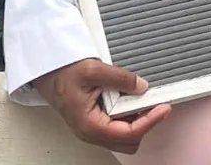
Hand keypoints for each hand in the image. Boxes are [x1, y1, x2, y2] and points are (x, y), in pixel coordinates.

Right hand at [33, 58, 171, 154]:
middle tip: (157, 104)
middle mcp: (91, 132)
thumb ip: (119, 78)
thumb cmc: (62, 72)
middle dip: (146, 124)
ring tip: (146, 100)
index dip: (150, 121)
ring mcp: (93, 129)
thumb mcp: (93, 69)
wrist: (47, 71)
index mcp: (90, 125)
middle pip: (129, 141)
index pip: (128, 133)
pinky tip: (133, 100)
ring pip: (124, 136)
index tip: (163, 108)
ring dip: (138, 121)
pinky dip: (130, 116)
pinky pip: (117, 127)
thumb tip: (141, 86)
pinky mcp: (95, 122)